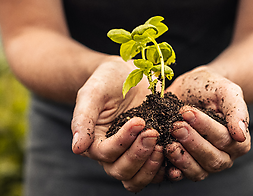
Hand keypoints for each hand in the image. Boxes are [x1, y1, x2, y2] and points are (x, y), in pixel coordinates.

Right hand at [71, 57, 163, 191]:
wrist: (126, 74)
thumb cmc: (105, 81)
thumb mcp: (91, 94)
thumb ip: (82, 119)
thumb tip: (77, 148)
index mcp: (94, 142)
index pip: (106, 153)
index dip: (123, 142)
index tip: (139, 121)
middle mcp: (112, 153)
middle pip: (121, 171)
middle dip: (139, 155)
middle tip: (153, 133)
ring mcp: (132, 154)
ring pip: (137, 178)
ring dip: (151, 167)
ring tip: (163, 145)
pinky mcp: (150, 151)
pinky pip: (156, 171)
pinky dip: (166, 169)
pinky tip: (175, 154)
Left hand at [165, 66, 250, 180]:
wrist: (189, 87)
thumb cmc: (210, 88)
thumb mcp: (225, 90)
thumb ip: (236, 109)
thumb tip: (240, 134)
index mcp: (238, 141)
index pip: (224, 139)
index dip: (205, 127)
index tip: (187, 113)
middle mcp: (223, 156)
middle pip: (212, 159)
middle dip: (192, 142)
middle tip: (176, 126)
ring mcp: (203, 163)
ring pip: (198, 171)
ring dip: (182, 158)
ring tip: (168, 143)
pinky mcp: (185, 164)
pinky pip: (181, 174)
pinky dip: (172, 170)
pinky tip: (163, 158)